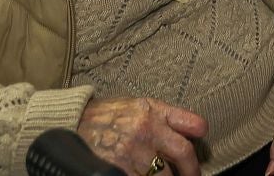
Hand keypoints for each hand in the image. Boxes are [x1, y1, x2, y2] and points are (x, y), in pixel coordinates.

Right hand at [77, 96, 207, 175]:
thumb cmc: (109, 115)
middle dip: (191, 171)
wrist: (72, 121)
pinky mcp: (116, 168)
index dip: (200, 140)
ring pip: (163, 174)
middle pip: (183, 154)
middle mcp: (145, 130)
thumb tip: (198, 130)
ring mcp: (131, 151)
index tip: (200, 153)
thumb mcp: (139, 106)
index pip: (190, 125)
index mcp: (153, 112)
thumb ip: (167, 117)